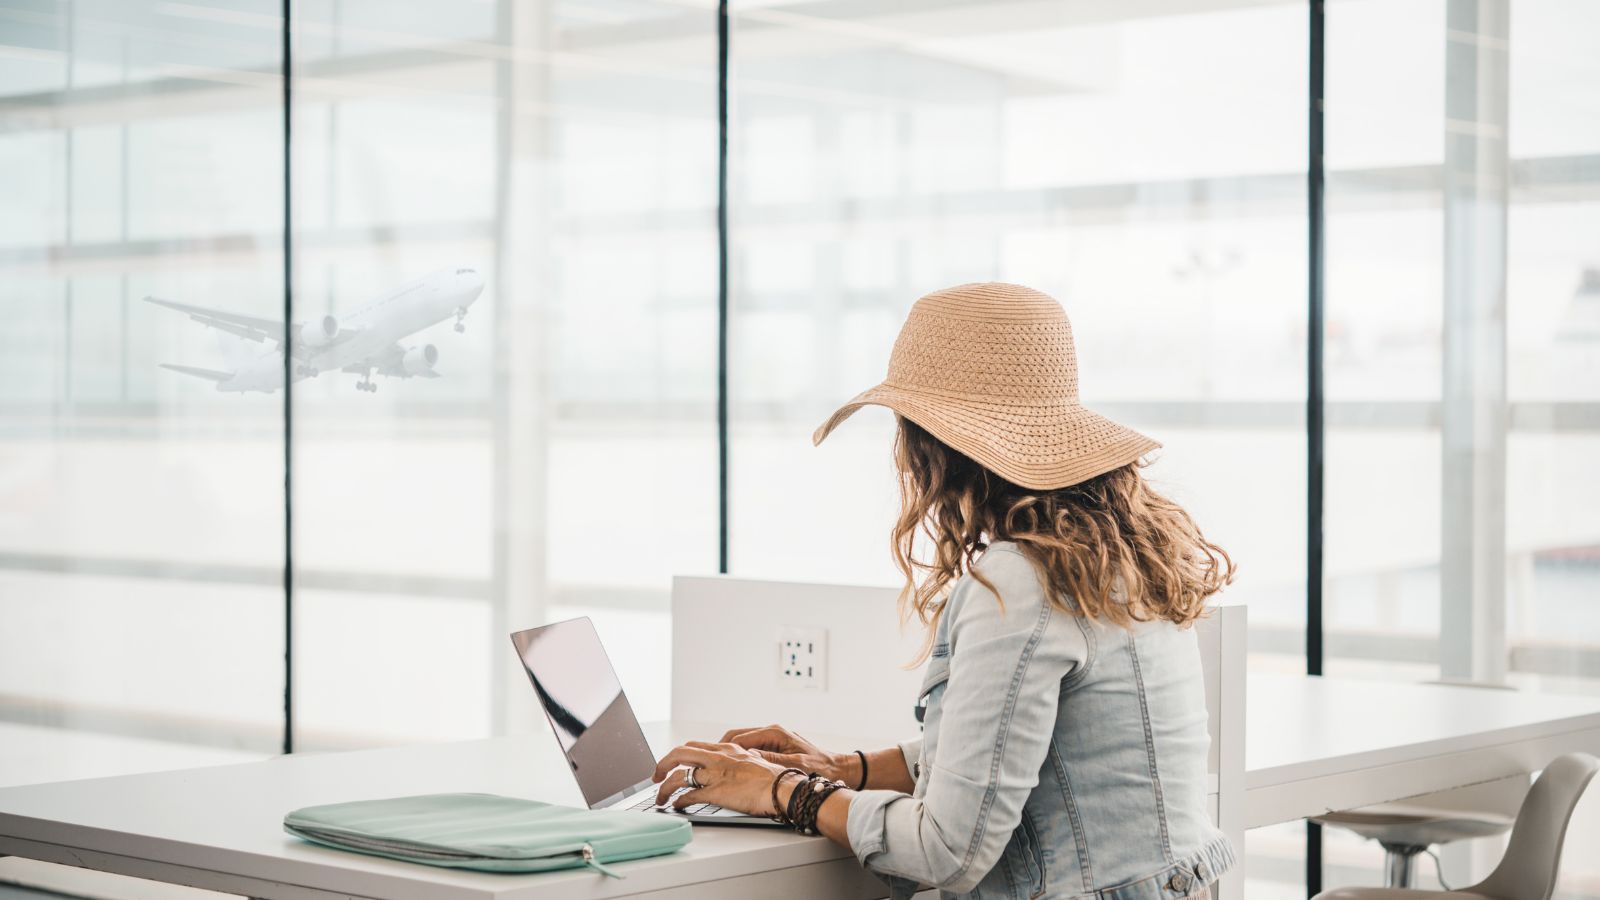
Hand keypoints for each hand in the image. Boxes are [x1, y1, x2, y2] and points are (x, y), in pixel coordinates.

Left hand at [650, 741, 790, 815]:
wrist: (783, 788)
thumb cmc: (775, 779)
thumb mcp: (754, 762)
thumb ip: (739, 761)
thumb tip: (733, 769)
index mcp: (728, 749)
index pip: (694, 746)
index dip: (678, 755)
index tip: (672, 764)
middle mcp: (718, 757)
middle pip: (680, 753)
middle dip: (662, 764)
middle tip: (655, 776)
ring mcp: (716, 774)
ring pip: (679, 776)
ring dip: (665, 788)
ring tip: (660, 798)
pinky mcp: (716, 792)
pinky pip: (688, 796)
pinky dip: (678, 802)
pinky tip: (677, 807)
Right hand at [719, 724, 855, 784]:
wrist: (838, 769)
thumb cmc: (819, 768)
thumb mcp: (794, 766)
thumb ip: (770, 761)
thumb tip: (747, 757)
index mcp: (774, 733)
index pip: (738, 737)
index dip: (721, 749)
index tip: (710, 761)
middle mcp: (771, 732)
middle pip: (736, 737)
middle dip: (719, 749)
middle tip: (706, 764)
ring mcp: (772, 740)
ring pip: (741, 743)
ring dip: (728, 754)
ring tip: (715, 768)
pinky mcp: (774, 748)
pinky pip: (750, 750)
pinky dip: (739, 758)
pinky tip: (732, 771)